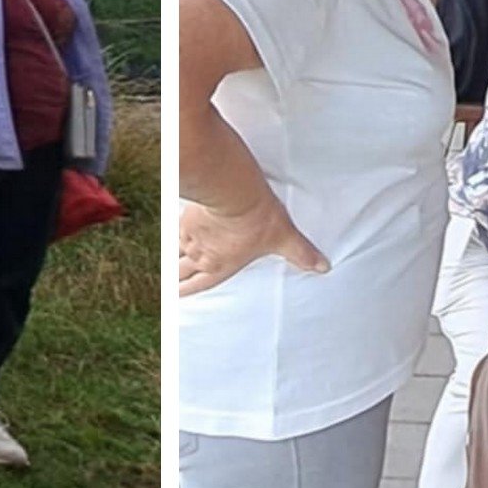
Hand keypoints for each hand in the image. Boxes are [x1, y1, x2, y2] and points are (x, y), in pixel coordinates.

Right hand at [178, 187, 324, 293]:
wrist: (234, 191)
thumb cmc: (258, 216)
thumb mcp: (284, 237)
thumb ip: (301, 253)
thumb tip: (323, 267)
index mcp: (220, 265)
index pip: (199, 284)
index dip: (187, 291)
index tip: (177, 296)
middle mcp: (201, 255)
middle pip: (180, 272)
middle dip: (174, 279)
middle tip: (167, 285)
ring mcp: (190, 236)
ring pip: (174, 252)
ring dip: (170, 257)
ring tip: (164, 261)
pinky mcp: (185, 216)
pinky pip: (174, 228)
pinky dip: (172, 231)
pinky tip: (171, 228)